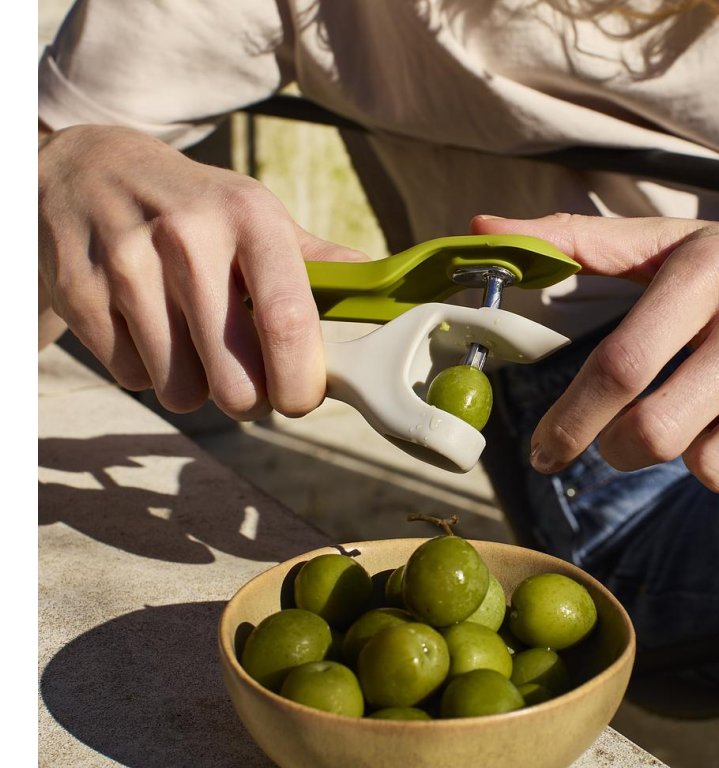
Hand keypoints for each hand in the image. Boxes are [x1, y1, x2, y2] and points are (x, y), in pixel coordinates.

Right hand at [39, 124, 366, 419]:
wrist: (85, 168)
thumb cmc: (194, 205)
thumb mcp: (256, 215)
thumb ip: (320, 265)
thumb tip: (382, 296)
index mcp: (249, 217)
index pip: (288, 323)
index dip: (301, 383)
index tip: (300, 398)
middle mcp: (187, 236)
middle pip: (236, 378)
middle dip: (249, 401)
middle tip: (247, 386)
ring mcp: (126, 263)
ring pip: (181, 389)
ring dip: (194, 387)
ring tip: (191, 345)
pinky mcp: (78, 291)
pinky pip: (131, 377)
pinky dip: (145, 371)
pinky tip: (144, 328)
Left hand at [472, 211, 718, 497]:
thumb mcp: (670, 243)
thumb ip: (575, 243)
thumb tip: (477, 231)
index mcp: (708, 270)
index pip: (619, 367)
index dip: (569, 423)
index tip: (541, 453)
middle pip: (658, 436)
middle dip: (621, 450)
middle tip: (627, 437)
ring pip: (717, 470)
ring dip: (699, 455)